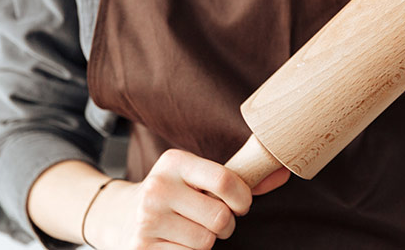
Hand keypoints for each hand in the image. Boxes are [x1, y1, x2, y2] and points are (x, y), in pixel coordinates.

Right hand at [84, 149, 289, 248]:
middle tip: (211, 219)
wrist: (120, 215)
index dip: (243, 198)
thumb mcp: (199, 177)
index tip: (240, 204)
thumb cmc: (176, 194)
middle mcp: (158, 187)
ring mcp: (146, 219)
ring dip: (206, 240)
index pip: (226, 179)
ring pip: (205, 242)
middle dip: (224, 224)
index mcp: (175, 162)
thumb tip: (284, 172)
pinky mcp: (141, 247)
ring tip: (189, 228)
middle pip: (220, 218)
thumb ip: (241, 176)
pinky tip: (175, 240)